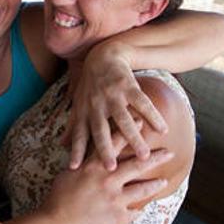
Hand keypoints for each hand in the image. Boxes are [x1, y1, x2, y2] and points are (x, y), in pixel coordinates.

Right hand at [46, 135, 172, 223]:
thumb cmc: (58, 199)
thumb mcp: (68, 175)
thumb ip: (83, 166)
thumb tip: (87, 158)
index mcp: (94, 167)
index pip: (116, 144)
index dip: (129, 132)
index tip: (142, 122)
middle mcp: (108, 180)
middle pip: (138, 165)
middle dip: (155, 157)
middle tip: (169, 152)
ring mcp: (116, 199)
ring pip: (142, 189)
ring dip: (155, 185)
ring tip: (163, 181)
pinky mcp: (119, 217)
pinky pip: (134, 212)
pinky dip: (137, 210)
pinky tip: (142, 209)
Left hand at [63, 43, 167, 170]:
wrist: (103, 56)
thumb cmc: (90, 85)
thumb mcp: (78, 104)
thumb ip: (73, 126)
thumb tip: (61, 146)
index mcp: (84, 112)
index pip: (78, 134)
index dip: (75, 150)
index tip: (74, 168)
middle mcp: (96, 105)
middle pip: (100, 130)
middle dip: (105, 149)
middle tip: (111, 168)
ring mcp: (112, 96)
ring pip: (123, 119)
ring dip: (134, 137)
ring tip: (144, 155)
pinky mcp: (128, 87)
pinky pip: (142, 103)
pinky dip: (153, 116)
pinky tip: (163, 129)